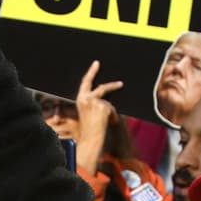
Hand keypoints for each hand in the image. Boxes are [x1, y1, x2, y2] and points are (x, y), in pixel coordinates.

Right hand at [74, 60, 122, 174]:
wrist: (90, 138)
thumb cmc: (88, 128)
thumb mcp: (87, 113)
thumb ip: (94, 104)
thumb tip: (107, 101)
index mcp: (80, 99)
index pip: (85, 82)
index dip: (91, 72)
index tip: (96, 63)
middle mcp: (86, 98)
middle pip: (102, 88)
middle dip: (113, 86)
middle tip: (121, 83)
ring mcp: (95, 102)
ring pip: (108, 104)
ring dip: (110, 113)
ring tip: (107, 122)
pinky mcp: (103, 107)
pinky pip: (112, 110)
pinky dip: (112, 117)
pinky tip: (108, 123)